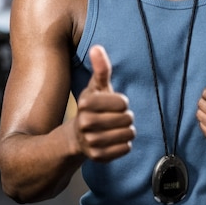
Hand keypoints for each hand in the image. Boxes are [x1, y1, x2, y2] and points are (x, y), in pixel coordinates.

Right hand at [75, 45, 135, 161]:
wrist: (76, 137)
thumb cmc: (92, 107)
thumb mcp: (96, 87)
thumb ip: (100, 68)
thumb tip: (97, 47)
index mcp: (86, 103)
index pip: (123, 102)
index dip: (122, 102)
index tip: (113, 104)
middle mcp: (85, 123)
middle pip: (127, 119)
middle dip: (126, 117)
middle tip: (114, 117)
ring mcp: (91, 141)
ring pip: (128, 134)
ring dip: (127, 130)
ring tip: (115, 128)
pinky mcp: (98, 157)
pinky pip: (126, 148)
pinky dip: (124, 144)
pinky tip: (113, 140)